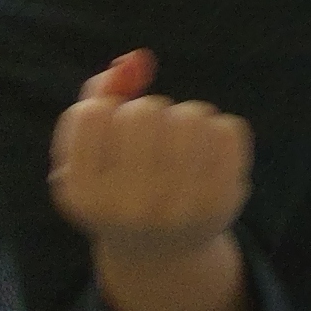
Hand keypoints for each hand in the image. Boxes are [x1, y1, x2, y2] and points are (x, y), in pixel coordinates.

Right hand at [51, 51, 258, 310]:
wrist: (161, 252)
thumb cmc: (116, 187)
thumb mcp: (87, 151)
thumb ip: (98, 95)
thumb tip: (135, 58)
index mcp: (82, 196)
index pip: (93, 113)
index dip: (107, 110)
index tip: (111, 135)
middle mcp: (127, 206)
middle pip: (145, 110)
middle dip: (149, 112)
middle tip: (149, 142)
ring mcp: (178, 206)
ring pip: (191, 114)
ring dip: (186, 118)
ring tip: (178, 147)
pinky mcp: (222, 200)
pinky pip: (228, 128)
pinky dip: (218, 130)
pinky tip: (205, 156)